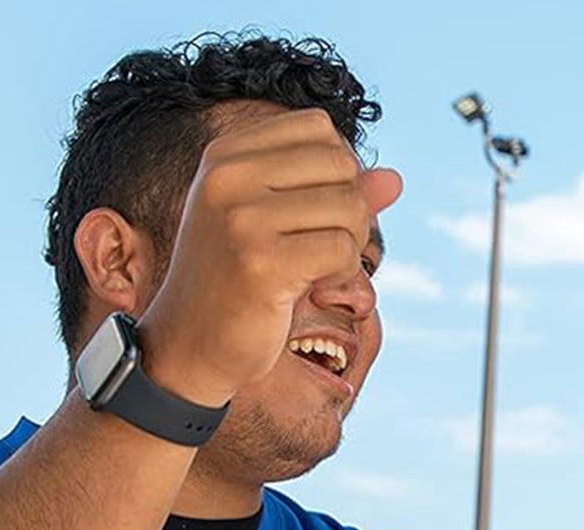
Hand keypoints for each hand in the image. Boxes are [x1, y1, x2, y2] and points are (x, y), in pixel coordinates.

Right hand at [137, 108, 401, 405]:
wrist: (188, 348)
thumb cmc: (235, 284)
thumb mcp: (276, 225)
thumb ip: (332, 194)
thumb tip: (395, 179)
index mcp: (225, 156)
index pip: (317, 128)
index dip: (336, 171)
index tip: (314, 215)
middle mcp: (228, 178)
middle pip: (339, 163)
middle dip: (350, 208)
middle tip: (323, 249)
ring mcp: (242, 220)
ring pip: (349, 207)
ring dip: (350, 245)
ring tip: (318, 270)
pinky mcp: (261, 264)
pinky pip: (342, 250)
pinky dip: (343, 273)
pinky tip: (314, 288)